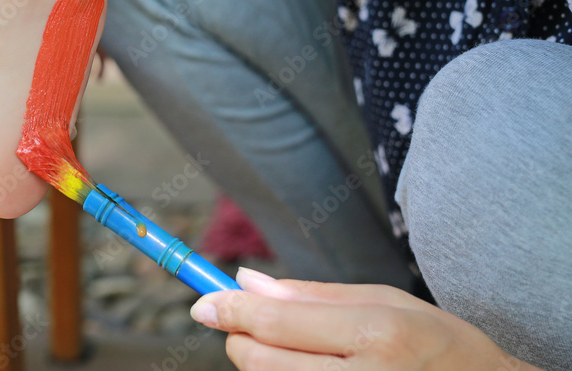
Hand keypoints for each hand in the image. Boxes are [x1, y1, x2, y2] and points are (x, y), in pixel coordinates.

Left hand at [190, 268, 537, 369]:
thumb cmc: (438, 345)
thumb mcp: (384, 300)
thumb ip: (310, 294)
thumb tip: (244, 280)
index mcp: (376, 334)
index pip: (276, 322)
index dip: (229, 308)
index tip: (202, 301)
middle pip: (261, 362)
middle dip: (240, 338)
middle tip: (247, 325)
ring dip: (260, 366)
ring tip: (291, 351)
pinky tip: (304, 369)